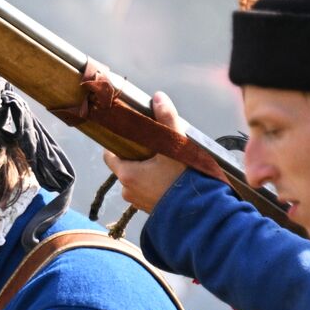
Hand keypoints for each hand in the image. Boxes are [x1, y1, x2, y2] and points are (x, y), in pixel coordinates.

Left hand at [104, 92, 187, 212]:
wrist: (199, 213)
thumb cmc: (184, 178)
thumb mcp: (176, 144)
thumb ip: (167, 118)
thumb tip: (158, 97)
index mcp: (127, 174)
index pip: (109, 155)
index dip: (118, 144)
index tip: (130, 136)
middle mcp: (127, 190)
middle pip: (124, 166)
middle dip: (136, 157)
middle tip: (155, 148)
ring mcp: (138, 203)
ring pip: (136, 180)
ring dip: (146, 172)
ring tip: (166, 164)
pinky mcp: (150, 211)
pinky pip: (147, 193)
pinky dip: (154, 185)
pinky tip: (170, 180)